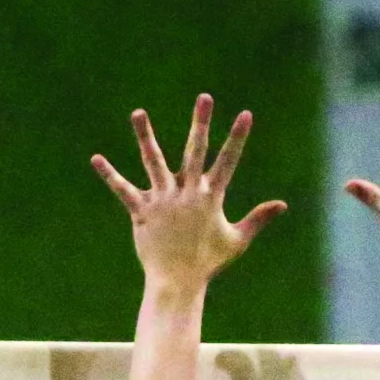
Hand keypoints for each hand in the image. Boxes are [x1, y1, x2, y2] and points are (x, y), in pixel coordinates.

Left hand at [93, 95, 285, 289]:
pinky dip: (110, 175)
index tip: (246, 114)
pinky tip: (96, 159)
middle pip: (195, 151)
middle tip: (205, 98)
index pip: (228, 161)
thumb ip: (258, 218)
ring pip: (154, 162)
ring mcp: (163, 200)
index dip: (237, 137)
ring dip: (145, 136)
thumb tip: (283, 205)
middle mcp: (188, 193)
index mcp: (211, 198)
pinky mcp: (142, 211)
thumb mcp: (237, 240)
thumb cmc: (209, 262)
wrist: (178, 281)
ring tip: (138, 112)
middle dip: (201, 123)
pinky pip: (123, 189)